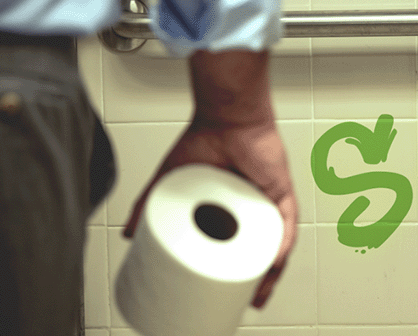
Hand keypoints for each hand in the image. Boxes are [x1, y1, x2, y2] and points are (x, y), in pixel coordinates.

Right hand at [122, 115, 297, 308]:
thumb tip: (130, 234)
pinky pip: (288, 221)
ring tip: (262, 292)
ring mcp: (270, 201)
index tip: (228, 297)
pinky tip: (275, 262)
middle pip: (263, 252)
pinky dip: (283, 243)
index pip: (240, 249)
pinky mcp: (281, 190)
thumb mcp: (170, 180)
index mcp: (235, 208)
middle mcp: (256, 207)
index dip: (238, 275)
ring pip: (278, 243)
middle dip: (260, 281)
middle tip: (248, 303)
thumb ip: (149, 204)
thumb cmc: (203, 138)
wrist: (224, 114)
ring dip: (274, 270)